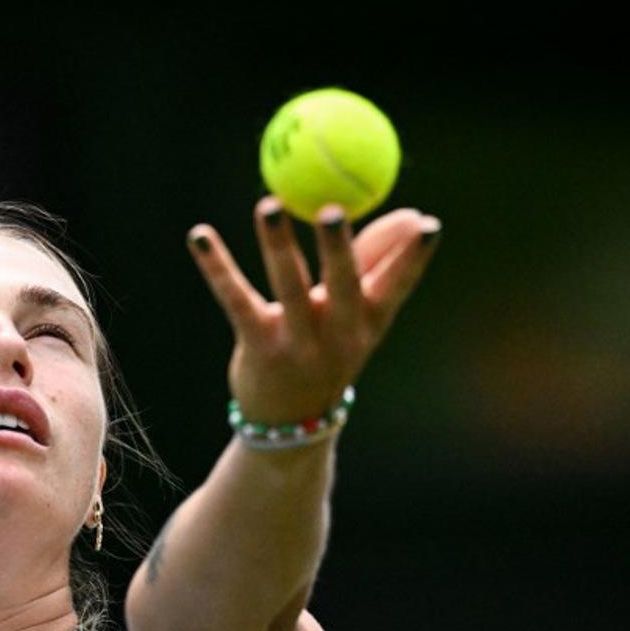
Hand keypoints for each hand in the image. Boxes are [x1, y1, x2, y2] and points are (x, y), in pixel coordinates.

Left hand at [187, 195, 441, 426]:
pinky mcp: (259, 345)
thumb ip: (377, 262)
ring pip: (289, 286)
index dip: (414, 257)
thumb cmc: (329, 348)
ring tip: (268, 206)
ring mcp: (298, 343)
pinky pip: (236, 299)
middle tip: (333, 209)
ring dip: (278, 244)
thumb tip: (414, 215)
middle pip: (343, 286)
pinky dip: (216, 265)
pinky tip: (200, 235)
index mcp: (369, 323)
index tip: (429, 224)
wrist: (291, 424)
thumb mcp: (358, 315)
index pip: (397, 286)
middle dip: (340, 248)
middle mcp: (338, 335)